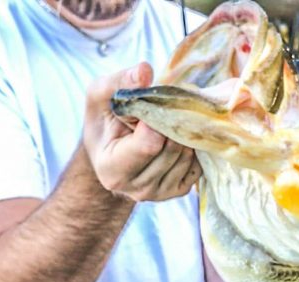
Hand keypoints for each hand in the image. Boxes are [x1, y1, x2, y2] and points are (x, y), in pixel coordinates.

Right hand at [83, 62, 201, 200]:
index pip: (150, 144)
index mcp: (112, 170)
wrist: (110, 153)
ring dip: (183, 134)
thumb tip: (145, 71)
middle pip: (172, 149)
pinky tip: (175, 138)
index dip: (155, 120)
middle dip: (171, 125)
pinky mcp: (177, 192)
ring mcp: (159, 194)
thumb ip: (119, 82)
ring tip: (167, 124)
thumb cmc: (105, 122)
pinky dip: (190, 148)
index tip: (148, 110)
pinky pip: (197, 166)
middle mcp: (136, 189)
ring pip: (187, 157)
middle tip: (162, 113)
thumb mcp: (101, 97)